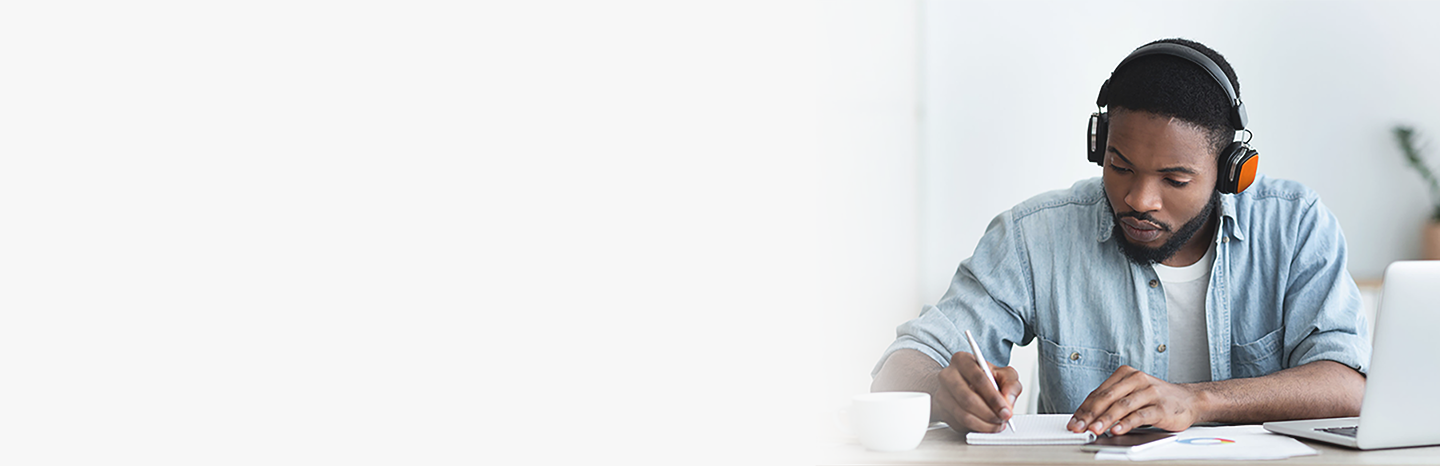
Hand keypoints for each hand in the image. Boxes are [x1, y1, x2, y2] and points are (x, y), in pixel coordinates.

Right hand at [934, 351, 1021, 432]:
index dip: (994, 398)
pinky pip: (958, 424)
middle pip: (967, 399)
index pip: (978, 379)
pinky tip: (985, 425)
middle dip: (989, 413)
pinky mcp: (941, 410)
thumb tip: (1008, 400)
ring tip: (996, 424)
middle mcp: (947, 375)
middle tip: (1002, 419)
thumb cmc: (984, 378)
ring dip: (984, 424)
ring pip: (962, 415)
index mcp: (962, 360)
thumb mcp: (1003, 374)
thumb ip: (1011, 384)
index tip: (1006, 410)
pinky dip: (976, 428)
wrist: (966, 384)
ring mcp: (941, 393)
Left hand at [1067, 365, 1203, 435]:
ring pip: (1122, 406)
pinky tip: (1117, 430)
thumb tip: (1087, 419)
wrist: (1189, 400)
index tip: (1074, 422)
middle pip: (1108, 398)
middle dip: (1090, 414)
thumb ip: (1112, 403)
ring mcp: (1150, 392)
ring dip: (1105, 419)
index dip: (1084, 409)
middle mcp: (1137, 380)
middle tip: (1079, 427)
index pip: (1099, 393)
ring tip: (1094, 430)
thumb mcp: (1132, 395)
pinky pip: (1140, 415)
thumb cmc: (1156, 398)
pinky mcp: (1161, 406)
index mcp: (1126, 374)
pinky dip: (1126, 423)